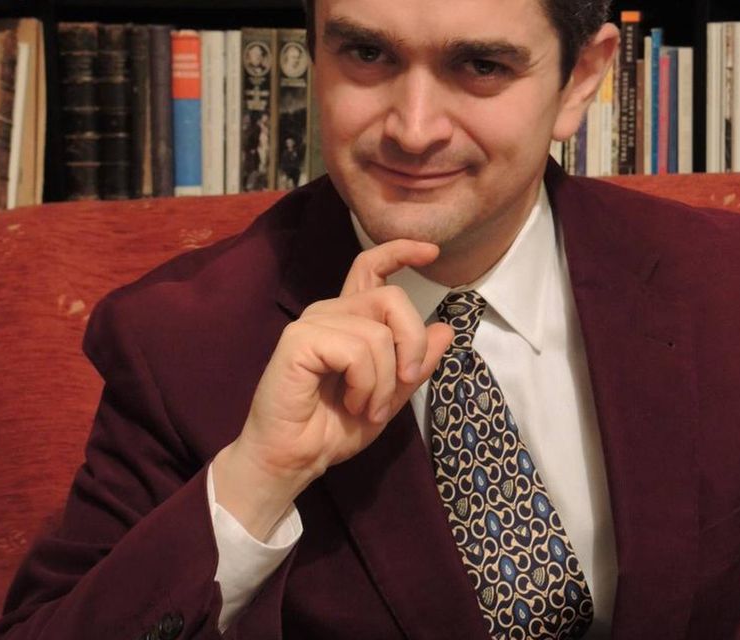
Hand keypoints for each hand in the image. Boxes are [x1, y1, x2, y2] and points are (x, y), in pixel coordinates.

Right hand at [213, 240, 453, 538]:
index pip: (371, 268)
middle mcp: (330, 313)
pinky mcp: (299, 341)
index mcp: (349, 320)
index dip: (401, 252)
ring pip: (378, 332)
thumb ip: (415, 364)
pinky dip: (365, 383)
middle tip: (403, 383)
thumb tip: (445, 329)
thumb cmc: (332, 429)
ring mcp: (312, 323)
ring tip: (366, 407)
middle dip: (411, 343)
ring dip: (384, 381)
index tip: (432, 253)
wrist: (294, 459)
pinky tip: (350, 402)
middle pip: (391, 298)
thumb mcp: (390, 397)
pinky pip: (357, 350)